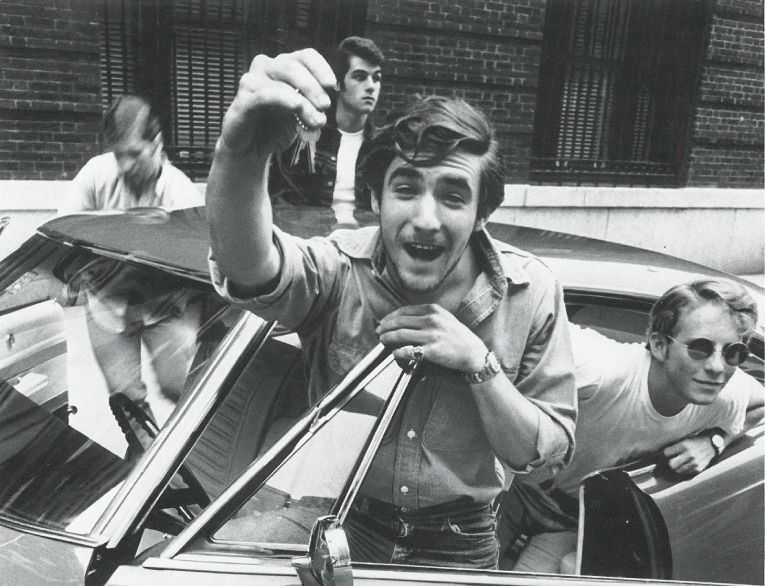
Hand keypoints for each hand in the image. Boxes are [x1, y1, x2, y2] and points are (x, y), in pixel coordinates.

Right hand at [218, 49, 335, 159]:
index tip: (332, 85)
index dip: (320, 67)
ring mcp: (252, 82)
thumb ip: (313, 108)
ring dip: (304, 102)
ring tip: (316, 119)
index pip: (305, 56)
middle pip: (293, 66)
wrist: (250, 148)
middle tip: (325, 105)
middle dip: (313, 86)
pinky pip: (264, 95)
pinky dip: (282, 98)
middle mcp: (266, 67)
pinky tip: (295, 106)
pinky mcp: (242, 100)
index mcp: (283, 66)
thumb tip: (326, 107)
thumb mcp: (300, 116)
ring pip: (282, 83)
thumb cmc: (274, 127)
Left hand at [376, 304, 487, 372]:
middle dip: (385, 327)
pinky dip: (397, 353)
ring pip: (399, 335)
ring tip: (383, 341)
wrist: (473, 353)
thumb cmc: (459, 337)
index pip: (404, 311)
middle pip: (398, 321)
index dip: (390, 317)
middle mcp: (431, 320)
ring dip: (387, 338)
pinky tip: (396, 354)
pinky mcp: (431, 351)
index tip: (384, 322)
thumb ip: (427, 316)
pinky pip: (406, 351)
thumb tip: (405, 320)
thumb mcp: (445, 319)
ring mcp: (431, 335)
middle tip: (379, 332)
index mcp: (433, 310)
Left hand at [662, 434, 715, 475]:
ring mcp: (695, 463)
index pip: (666, 453)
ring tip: (677, 463)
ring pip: (678, 470)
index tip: (661, 455)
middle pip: (671, 464)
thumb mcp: (684, 439)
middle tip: (668, 461)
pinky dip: (683, 470)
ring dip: (676, 468)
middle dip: (668, 463)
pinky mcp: (699, 469)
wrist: (712, 444)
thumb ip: (674, 446)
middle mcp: (689, 454)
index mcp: (684, 445)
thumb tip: (660, 453)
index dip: (662, 454)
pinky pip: (686, 473)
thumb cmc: (695, 441)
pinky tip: (684, 466)